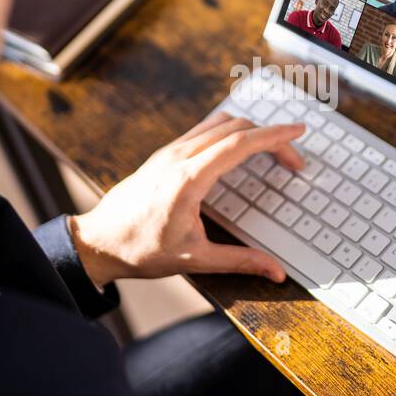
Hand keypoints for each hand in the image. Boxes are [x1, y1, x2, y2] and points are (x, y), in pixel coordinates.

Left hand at [68, 111, 305, 285]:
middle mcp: (178, 157)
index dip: (274, 136)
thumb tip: (275, 272)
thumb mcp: (195, 260)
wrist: (98, 242)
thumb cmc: (141, 251)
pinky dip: (228, 132)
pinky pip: (203, 130)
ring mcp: (169, 152)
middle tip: (293, 160)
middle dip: (269, 137)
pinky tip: (238, 151)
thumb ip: (240, 261)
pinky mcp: (164, 154)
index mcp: (188, 179)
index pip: (240, 144)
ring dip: (249, 130)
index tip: (297, 131)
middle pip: (235, 128)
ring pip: (218, 123)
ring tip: (271, 151)